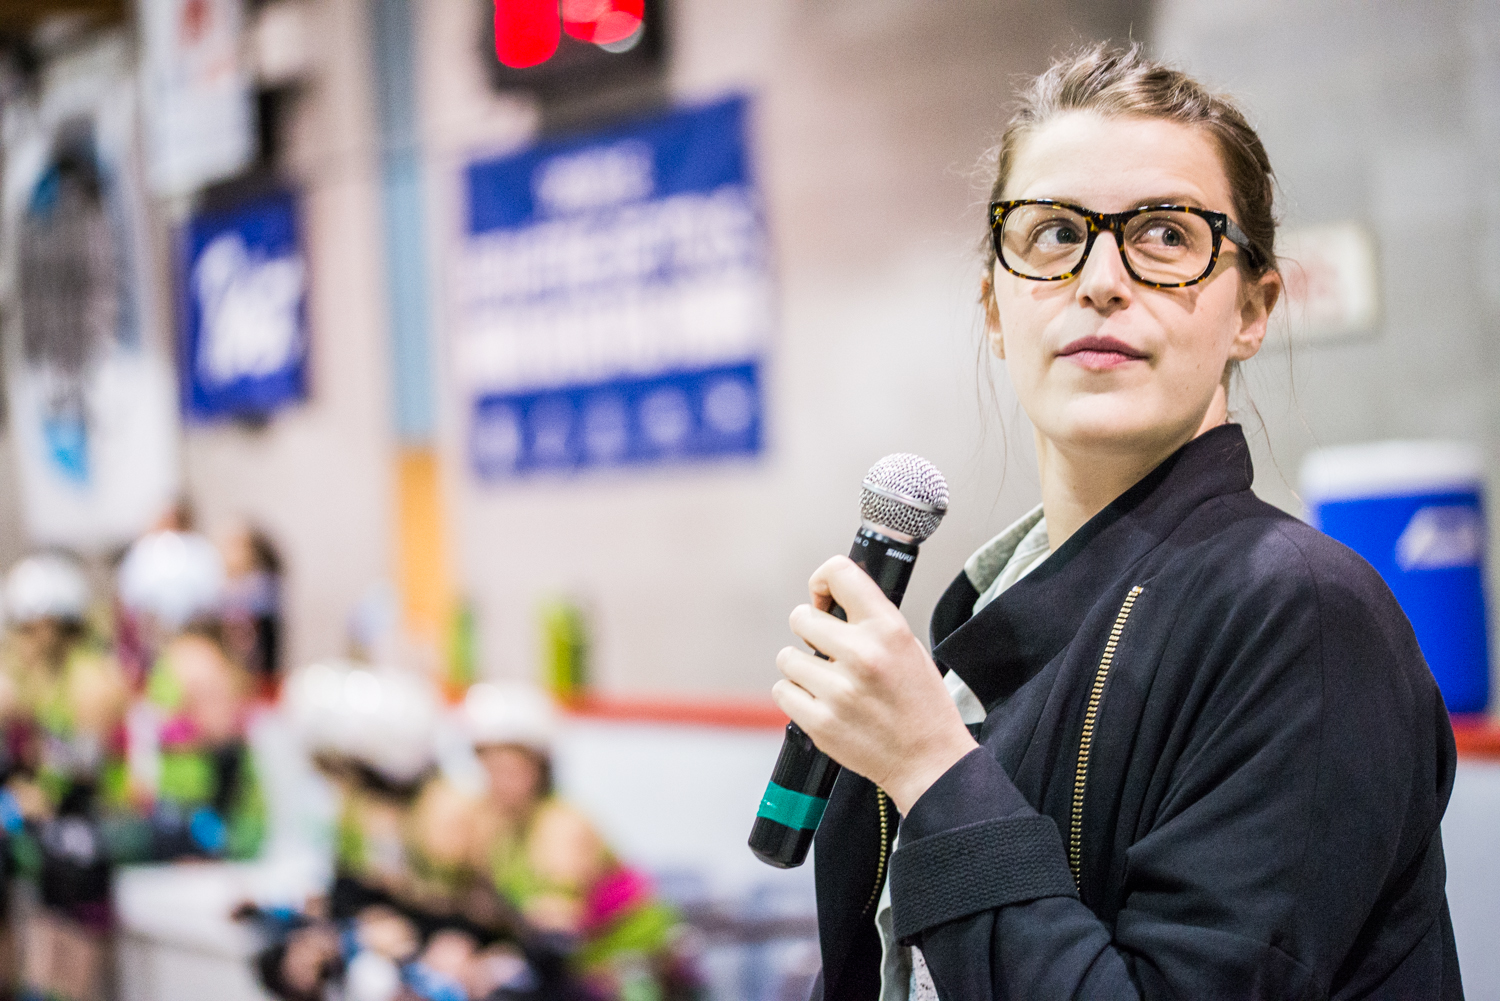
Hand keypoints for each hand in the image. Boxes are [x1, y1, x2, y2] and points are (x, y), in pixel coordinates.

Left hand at [773, 556, 977, 814]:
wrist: (929, 761)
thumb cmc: (920, 703)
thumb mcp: (908, 646)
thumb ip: (870, 620)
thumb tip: (828, 599)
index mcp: (888, 629)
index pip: (839, 573)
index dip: (822, 582)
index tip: (823, 598)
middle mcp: (862, 654)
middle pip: (800, 617)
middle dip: (810, 632)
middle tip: (828, 651)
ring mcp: (838, 690)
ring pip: (787, 657)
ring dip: (803, 668)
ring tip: (830, 683)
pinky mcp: (820, 721)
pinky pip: (783, 691)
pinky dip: (797, 696)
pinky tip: (821, 703)